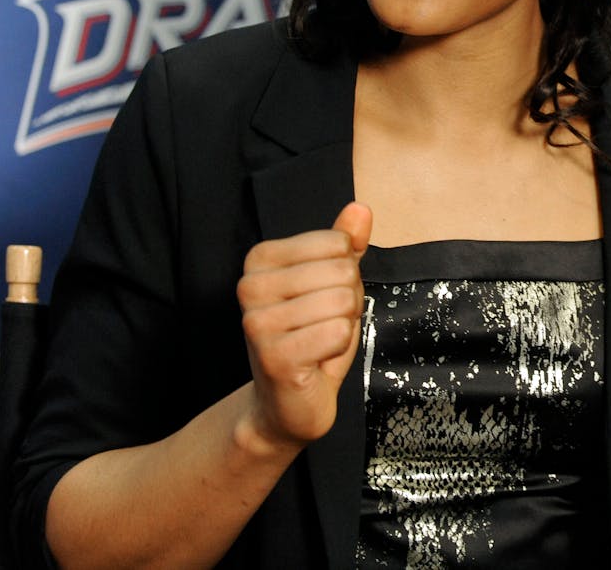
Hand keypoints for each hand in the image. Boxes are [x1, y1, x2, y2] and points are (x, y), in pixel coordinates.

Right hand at [236, 202, 370, 448]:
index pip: (337, 243)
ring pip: (342, 301)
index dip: (346, 273)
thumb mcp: (332, 283)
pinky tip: (316, 360)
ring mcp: (258, 323)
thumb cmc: (312, 336)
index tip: (323, 298)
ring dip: (344, 325)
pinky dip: (338, 348)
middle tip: (324, 324)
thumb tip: (360, 209)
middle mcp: (250, 286)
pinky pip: (338, 333)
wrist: (287, 402)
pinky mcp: (275, 357)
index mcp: (260, 259)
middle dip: (348, 301)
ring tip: (319, 342)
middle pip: (342, 271)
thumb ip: (345, 245)